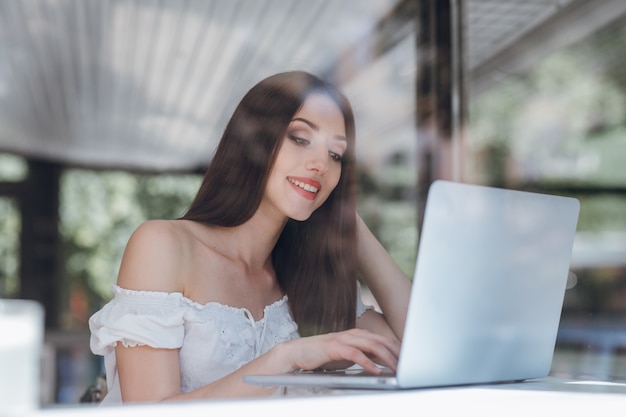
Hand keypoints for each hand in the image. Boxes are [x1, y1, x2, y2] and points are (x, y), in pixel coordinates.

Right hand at [279, 328, 400, 374]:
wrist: (296, 351)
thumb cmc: (321, 354)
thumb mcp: (346, 354)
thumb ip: (362, 354)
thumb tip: (380, 361)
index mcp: (356, 334)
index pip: (382, 339)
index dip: (396, 348)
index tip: (408, 358)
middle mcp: (352, 334)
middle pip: (380, 340)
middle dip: (396, 352)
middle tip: (408, 364)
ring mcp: (343, 339)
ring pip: (371, 345)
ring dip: (386, 357)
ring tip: (396, 368)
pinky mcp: (334, 347)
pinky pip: (355, 354)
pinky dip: (367, 362)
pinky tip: (375, 370)